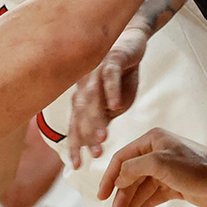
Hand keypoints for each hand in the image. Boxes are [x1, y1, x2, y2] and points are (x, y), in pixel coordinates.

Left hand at [65, 25, 146, 168]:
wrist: (131, 41)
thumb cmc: (121, 74)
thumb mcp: (115, 101)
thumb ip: (105, 117)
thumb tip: (98, 135)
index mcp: (82, 97)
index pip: (75, 125)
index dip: (75, 145)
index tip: (76, 165)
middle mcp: (83, 85)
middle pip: (82, 113)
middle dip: (87, 135)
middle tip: (96, 153)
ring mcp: (95, 70)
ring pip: (93, 97)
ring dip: (96, 117)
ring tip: (103, 136)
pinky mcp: (111, 58)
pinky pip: (109, 75)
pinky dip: (111, 90)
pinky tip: (116, 105)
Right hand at [97, 128, 206, 206]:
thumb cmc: (195, 168)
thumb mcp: (159, 163)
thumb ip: (133, 168)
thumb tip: (117, 178)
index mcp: (151, 141)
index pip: (122, 159)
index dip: (109, 178)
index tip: (101, 197)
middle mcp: (155, 154)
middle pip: (130, 178)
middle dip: (119, 199)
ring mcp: (164, 172)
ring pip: (139, 190)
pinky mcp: (173, 187)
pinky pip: (150, 198)